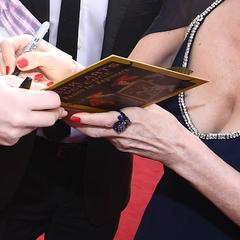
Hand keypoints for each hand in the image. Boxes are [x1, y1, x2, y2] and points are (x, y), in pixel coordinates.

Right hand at [0, 35, 79, 81]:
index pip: (7, 44)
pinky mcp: (18, 78)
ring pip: (4, 71)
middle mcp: (19, 53)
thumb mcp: (52, 59)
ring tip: (26, 82)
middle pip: (1, 58)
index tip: (12, 67)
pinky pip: (10, 82)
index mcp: (25, 43)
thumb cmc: (63, 66)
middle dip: (6, 69)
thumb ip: (37, 58)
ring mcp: (17, 67)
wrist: (67, 80)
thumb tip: (21, 62)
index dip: (6, 55)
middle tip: (14, 78)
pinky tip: (25, 86)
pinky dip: (16, 85)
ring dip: (12, 78)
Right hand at [0, 75, 64, 145]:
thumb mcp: (2, 81)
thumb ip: (24, 86)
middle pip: (51, 119)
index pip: (52, 102)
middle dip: (52, 111)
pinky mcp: (8, 142)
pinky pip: (23, 133)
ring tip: (20, 109)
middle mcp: (19, 120)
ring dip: (35, 118)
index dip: (54, 97)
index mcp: (19, 102)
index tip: (51, 95)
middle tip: (47, 105)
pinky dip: (22, 125)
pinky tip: (9, 117)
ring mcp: (14, 134)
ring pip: (37, 126)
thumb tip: (39, 90)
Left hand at [68, 106, 204, 169]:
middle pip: (93, 131)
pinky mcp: (122, 148)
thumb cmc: (166, 125)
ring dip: (84, 127)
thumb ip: (134, 101)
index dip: (86, 118)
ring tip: (73, 116)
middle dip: (77, 123)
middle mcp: (123, 133)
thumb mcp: (152, 107)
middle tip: (65, 113)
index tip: (73, 113)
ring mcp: (121, 143)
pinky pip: (106, 138)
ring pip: (97, 135)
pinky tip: (92, 124)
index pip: (103, 120)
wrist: (175, 148)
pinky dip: (97, 131)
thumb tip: (118, 90)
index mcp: (131, 119)